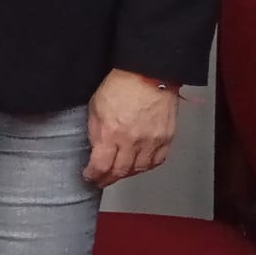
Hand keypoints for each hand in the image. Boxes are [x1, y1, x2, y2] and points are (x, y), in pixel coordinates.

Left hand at [84, 68, 177, 186]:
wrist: (148, 74)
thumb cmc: (121, 85)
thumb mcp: (95, 107)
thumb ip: (95, 131)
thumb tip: (95, 149)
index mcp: (112, 132)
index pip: (101, 165)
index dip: (93, 175)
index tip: (89, 176)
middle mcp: (133, 141)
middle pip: (120, 171)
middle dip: (108, 179)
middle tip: (101, 180)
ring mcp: (151, 141)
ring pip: (139, 169)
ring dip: (126, 174)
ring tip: (118, 174)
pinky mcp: (166, 138)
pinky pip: (157, 161)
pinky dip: (146, 167)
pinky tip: (138, 165)